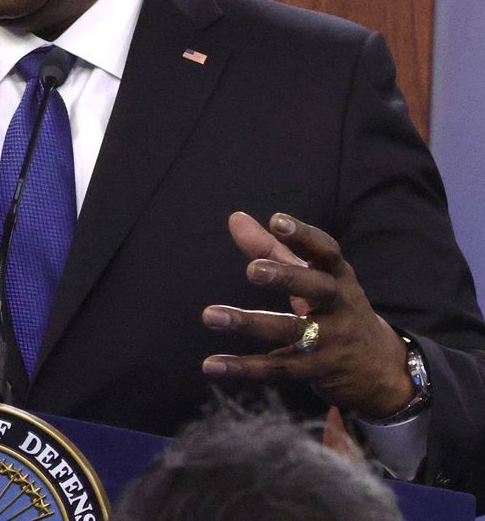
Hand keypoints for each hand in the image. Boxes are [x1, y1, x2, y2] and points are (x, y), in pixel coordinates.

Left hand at [201, 212, 413, 418]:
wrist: (379, 369)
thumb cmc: (334, 308)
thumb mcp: (312, 277)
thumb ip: (271, 248)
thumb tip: (234, 217)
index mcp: (339, 277)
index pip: (327, 252)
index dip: (304, 236)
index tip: (277, 220)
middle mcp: (339, 307)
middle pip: (318, 289)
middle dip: (287, 278)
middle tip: (252, 269)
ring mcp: (330, 341)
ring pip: (290, 331)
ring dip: (249, 323)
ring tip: (210, 315)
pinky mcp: (315, 371)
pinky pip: (276, 368)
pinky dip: (243, 367)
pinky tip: (211, 365)